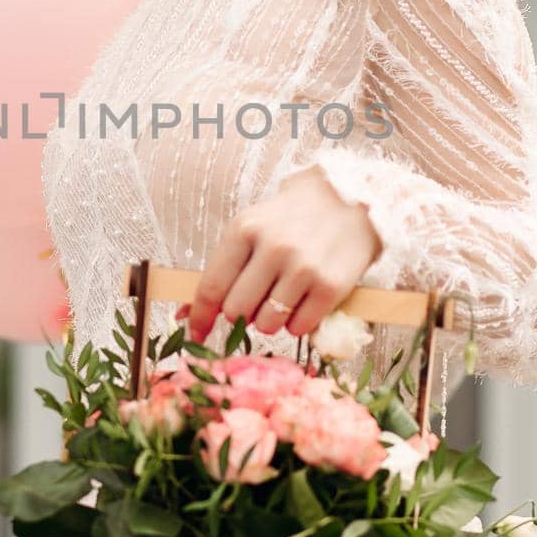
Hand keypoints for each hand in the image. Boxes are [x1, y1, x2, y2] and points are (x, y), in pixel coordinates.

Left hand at [186, 165, 382, 343]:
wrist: (349, 201)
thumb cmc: (290, 219)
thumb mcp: (250, 229)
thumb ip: (223, 269)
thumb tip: (186, 316)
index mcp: (244, 229)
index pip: (212, 286)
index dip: (200, 317)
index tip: (196, 335)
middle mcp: (273, 248)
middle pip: (236, 311)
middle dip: (241, 314)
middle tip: (256, 300)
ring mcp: (303, 268)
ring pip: (266, 324)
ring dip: (270, 321)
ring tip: (282, 297)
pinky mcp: (330, 287)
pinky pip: (299, 327)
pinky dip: (297, 323)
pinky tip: (303, 301)